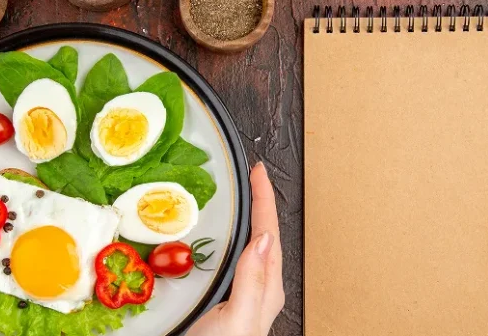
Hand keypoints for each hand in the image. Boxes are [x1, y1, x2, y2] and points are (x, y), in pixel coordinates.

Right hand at [186, 162, 284, 335]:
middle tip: (251, 177)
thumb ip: (253, 279)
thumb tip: (265, 237)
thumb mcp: (239, 315)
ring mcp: (242, 292)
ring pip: (248, 246)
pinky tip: (219, 239)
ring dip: (246, 220)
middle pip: (262, 234)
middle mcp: (257, 287)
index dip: (264, 199)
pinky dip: (228, 240)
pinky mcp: (224, 297)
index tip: (259, 172)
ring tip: (241, 199)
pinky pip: (232, 259)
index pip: (268, 232)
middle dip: (259, 203)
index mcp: (266, 287)